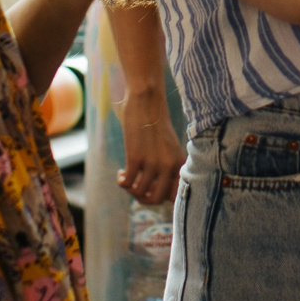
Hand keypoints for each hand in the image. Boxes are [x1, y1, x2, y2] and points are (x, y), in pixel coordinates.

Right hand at [118, 89, 184, 203]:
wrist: (147, 101)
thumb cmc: (156, 124)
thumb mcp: (169, 147)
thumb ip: (167, 168)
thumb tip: (153, 192)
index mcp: (178, 164)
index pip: (176, 196)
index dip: (162, 198)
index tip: (151, 191)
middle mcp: (169, 166)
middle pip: (156, 199)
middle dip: (143, 197)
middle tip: (136, 186)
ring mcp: (153, 163)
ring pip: (140, 193)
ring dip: (130, 188)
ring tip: (126, 176)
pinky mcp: (136, 158)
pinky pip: (127, 183)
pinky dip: (121, 181)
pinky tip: (120, 172)